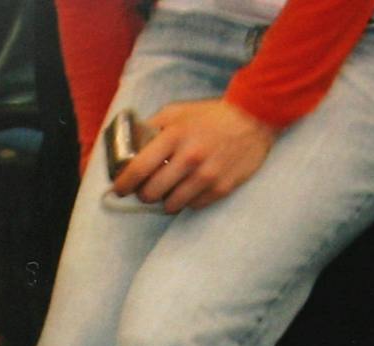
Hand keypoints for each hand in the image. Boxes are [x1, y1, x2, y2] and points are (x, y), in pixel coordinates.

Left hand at [110, 98, 279, 213]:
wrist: (253, 119)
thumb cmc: (210, 116)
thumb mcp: (177, 112)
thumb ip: (152, 128)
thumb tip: (128, 146)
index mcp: (174, 136)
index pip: (139, 168)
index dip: (124, 183)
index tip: (120, 188)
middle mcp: (189, 158)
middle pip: (151, 192)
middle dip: (144, 194)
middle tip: (146, 190)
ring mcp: (207, 176)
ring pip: (171, 205)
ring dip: (165, 201)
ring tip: (169, 190)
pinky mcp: (221, 189)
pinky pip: (193, 206)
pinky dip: (187, 201)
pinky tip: (190, 189)